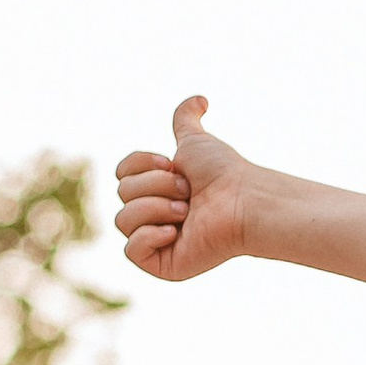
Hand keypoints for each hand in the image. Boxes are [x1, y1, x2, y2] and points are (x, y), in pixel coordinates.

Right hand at [115, 95, 256, 282]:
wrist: (243, 201)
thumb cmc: (224, 173)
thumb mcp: (197, 142)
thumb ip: (187, 121)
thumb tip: (201, 99)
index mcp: (155, 189)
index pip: (122, 174)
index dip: (143, 165)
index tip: (173, 164)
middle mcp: (153, 215)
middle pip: (122, 193)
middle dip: (156, 185)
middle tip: (188, 191)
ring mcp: (156, 241)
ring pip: (123, 219)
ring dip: (155, 207)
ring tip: (187, 210)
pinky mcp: (161, 265)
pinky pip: (130, 250)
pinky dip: (149, 235)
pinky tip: (176, 231)